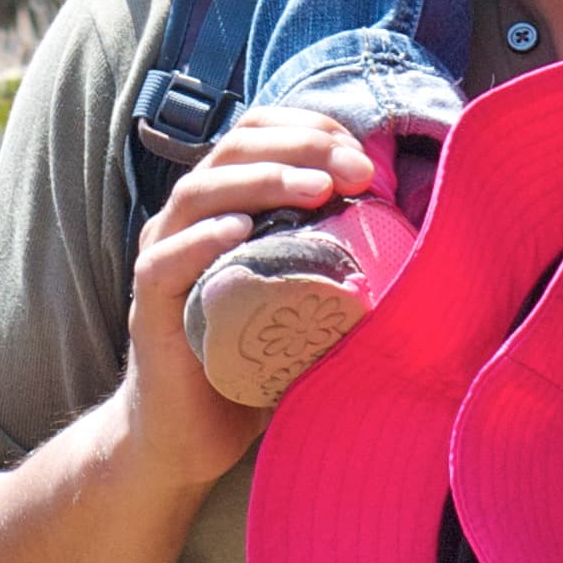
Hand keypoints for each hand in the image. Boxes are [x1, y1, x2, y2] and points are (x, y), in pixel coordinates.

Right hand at [117, 106, 373, 488]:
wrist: (194, 435)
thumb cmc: (259, 354)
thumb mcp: (306, 289)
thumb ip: (336, 247)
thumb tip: (413, 224)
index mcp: (227, 200)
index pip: (259, 132)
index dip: (309, 127)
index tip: (361, 153)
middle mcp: (189, 218)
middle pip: (235, 150)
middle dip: (301, 147)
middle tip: (354, 171)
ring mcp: (164, 258)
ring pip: (199, 193)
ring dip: (261, 180)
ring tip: (314, 188)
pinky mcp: (150, 307)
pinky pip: (166, 261)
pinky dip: (202, 240)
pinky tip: (240, 232)